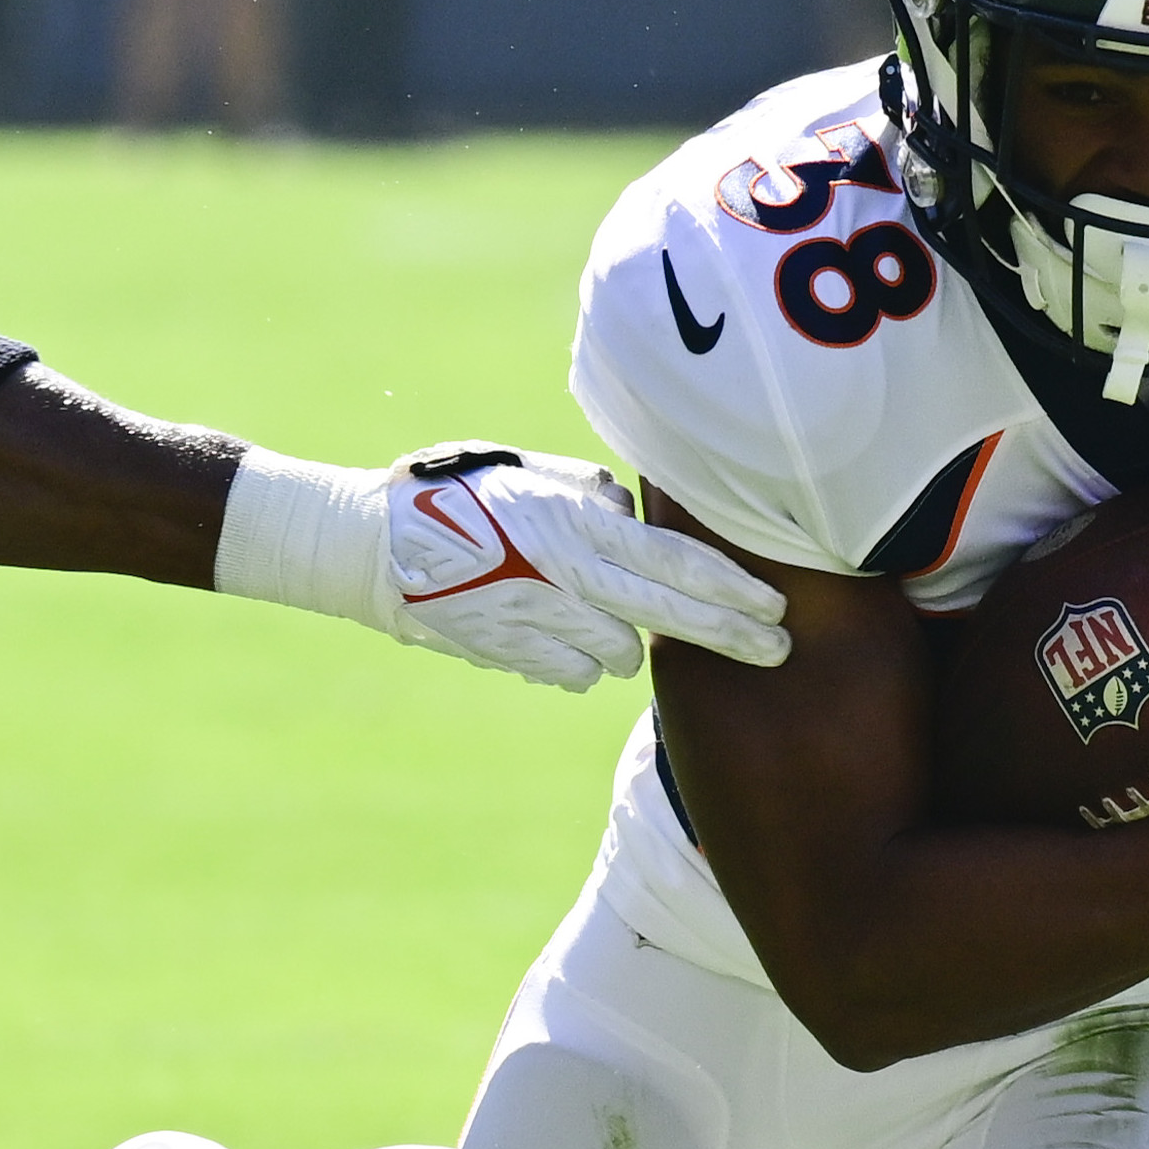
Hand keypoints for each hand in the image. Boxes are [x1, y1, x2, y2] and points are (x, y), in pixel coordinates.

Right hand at [217, 445, 786, 688]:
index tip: (779, 608)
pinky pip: (572, 674)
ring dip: (622, 639)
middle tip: (777, 651)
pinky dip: (575, 659)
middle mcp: (567, 581)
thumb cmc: (453, 494)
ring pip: (619, 655)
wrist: (369, 547)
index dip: (734, 590)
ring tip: (594, 610)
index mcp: (577, 529)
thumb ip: (590, 498)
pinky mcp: (512, 656)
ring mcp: (540, 625)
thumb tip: (634, 516)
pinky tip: (552, 631)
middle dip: (731, 637)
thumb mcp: (528, 474)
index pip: (676, 564)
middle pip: (670, 618)